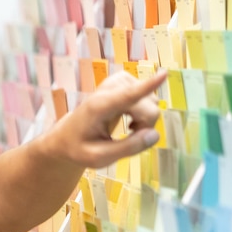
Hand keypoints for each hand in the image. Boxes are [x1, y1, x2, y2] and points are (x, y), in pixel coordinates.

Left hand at [52, 69, 166, 168]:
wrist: (67, 136)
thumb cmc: (80, 148)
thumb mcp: (98, 158)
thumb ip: (127, 148)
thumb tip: (155, 135)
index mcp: (98, 108)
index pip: (126, 96)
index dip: (147, 86)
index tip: (164, 74)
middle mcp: (109, 90)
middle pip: (148, 106)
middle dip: (146, 125)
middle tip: (130, 136)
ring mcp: (117, 82)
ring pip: (151, 101)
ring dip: (144, 119)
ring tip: (128, 128)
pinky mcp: (123, 81)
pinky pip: (147, 96)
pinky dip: (144, 110)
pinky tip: (130, 118)